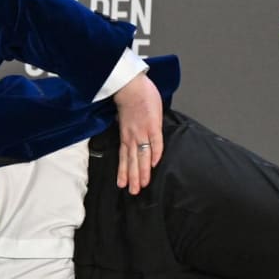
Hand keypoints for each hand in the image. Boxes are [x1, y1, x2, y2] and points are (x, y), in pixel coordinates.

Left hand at [112, 72, 162, 194]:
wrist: (130, 86)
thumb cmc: (128, 99)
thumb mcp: (123, 118)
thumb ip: (127, 129)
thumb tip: (130, 136)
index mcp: (124, 135)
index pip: (124, 157)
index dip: (124, 171)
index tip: (122, 184)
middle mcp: (131, 136)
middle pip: (132, 161)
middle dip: (132, 177)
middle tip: (133, 192)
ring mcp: (142, 131)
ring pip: (142, 156)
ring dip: (142, 171)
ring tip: (142, 185)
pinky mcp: (152, 125)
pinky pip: (155, 142)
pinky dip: (155, 153)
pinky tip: (155, 165)